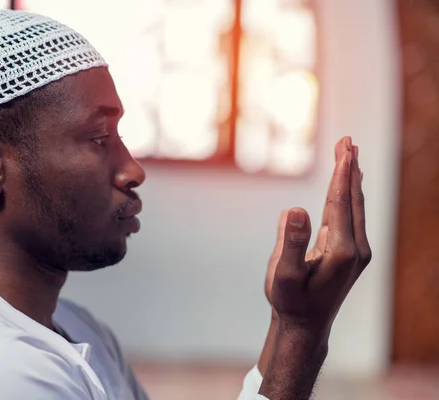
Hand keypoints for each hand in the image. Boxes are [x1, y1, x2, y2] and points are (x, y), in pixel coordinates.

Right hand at [271, 136, 371, 333]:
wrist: (305, 326)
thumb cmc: (291, 301)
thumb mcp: (285, 276)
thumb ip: (291, 243)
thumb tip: (296, 208)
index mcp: (342, 251)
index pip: (341, 203)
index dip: (342, 174)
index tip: (346, 148)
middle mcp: (356, 249)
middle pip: (353, 199)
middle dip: (350, 168)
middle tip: (348, 140)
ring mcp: (356, 251)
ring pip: (354, 206)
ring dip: (351, 179)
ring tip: (349, 155)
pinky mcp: (350, 253)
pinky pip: (351, 216)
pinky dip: (348, 195)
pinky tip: (347, 186)